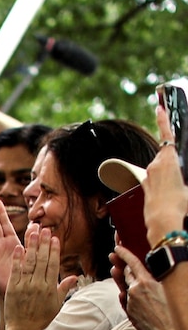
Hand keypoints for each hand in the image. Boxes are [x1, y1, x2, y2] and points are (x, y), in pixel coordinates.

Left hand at [3, 227, 77, 329]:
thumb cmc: (41, 318)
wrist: (23, 329)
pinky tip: (19, 247)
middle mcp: (39, 285)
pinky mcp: (13, 288)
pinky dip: (18, 259)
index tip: (55, 238)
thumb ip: (63, 288)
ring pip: (29, 263)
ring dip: (31, 247)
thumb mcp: (56, 304)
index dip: (54, 251)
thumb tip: (75, 277)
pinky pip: (16, 271)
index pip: (53, 265)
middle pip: (42, 261)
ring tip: (32, 233)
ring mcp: (25, 286)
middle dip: (44, 244)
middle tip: (45, 229)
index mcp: (50, 288)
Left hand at [112, 245, 178, 329]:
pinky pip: (125, 298)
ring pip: (124, 285)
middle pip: (126, 273)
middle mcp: (135, 290)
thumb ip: (156, 280)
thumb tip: (147, 271)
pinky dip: (125, 292)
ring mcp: (130, 301)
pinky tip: (124, 290)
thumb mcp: (166, 290)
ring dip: (120, 277)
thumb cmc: (173, 313)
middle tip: (115, 256)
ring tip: (115, 268)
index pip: (132, 263)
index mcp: (146, 282)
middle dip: (122, 265)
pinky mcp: (129, 311)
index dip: (124, 253)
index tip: (118, 247)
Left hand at [143, 104, 187, 245]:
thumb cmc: (181, 205)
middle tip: (180, 178)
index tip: (159, 107)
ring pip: (161, 168)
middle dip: (174, 161)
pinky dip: (164, 181)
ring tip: (178, 190)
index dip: (163, 120)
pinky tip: (171, 194)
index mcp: (168, 161)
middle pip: (166, 155)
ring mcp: (148, 176)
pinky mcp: (145, 186)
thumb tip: (181, 175)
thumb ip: (184, 175)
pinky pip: (156, 178)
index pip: (167, 136)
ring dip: (170, 174)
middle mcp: (155, 165)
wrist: (163, 223)